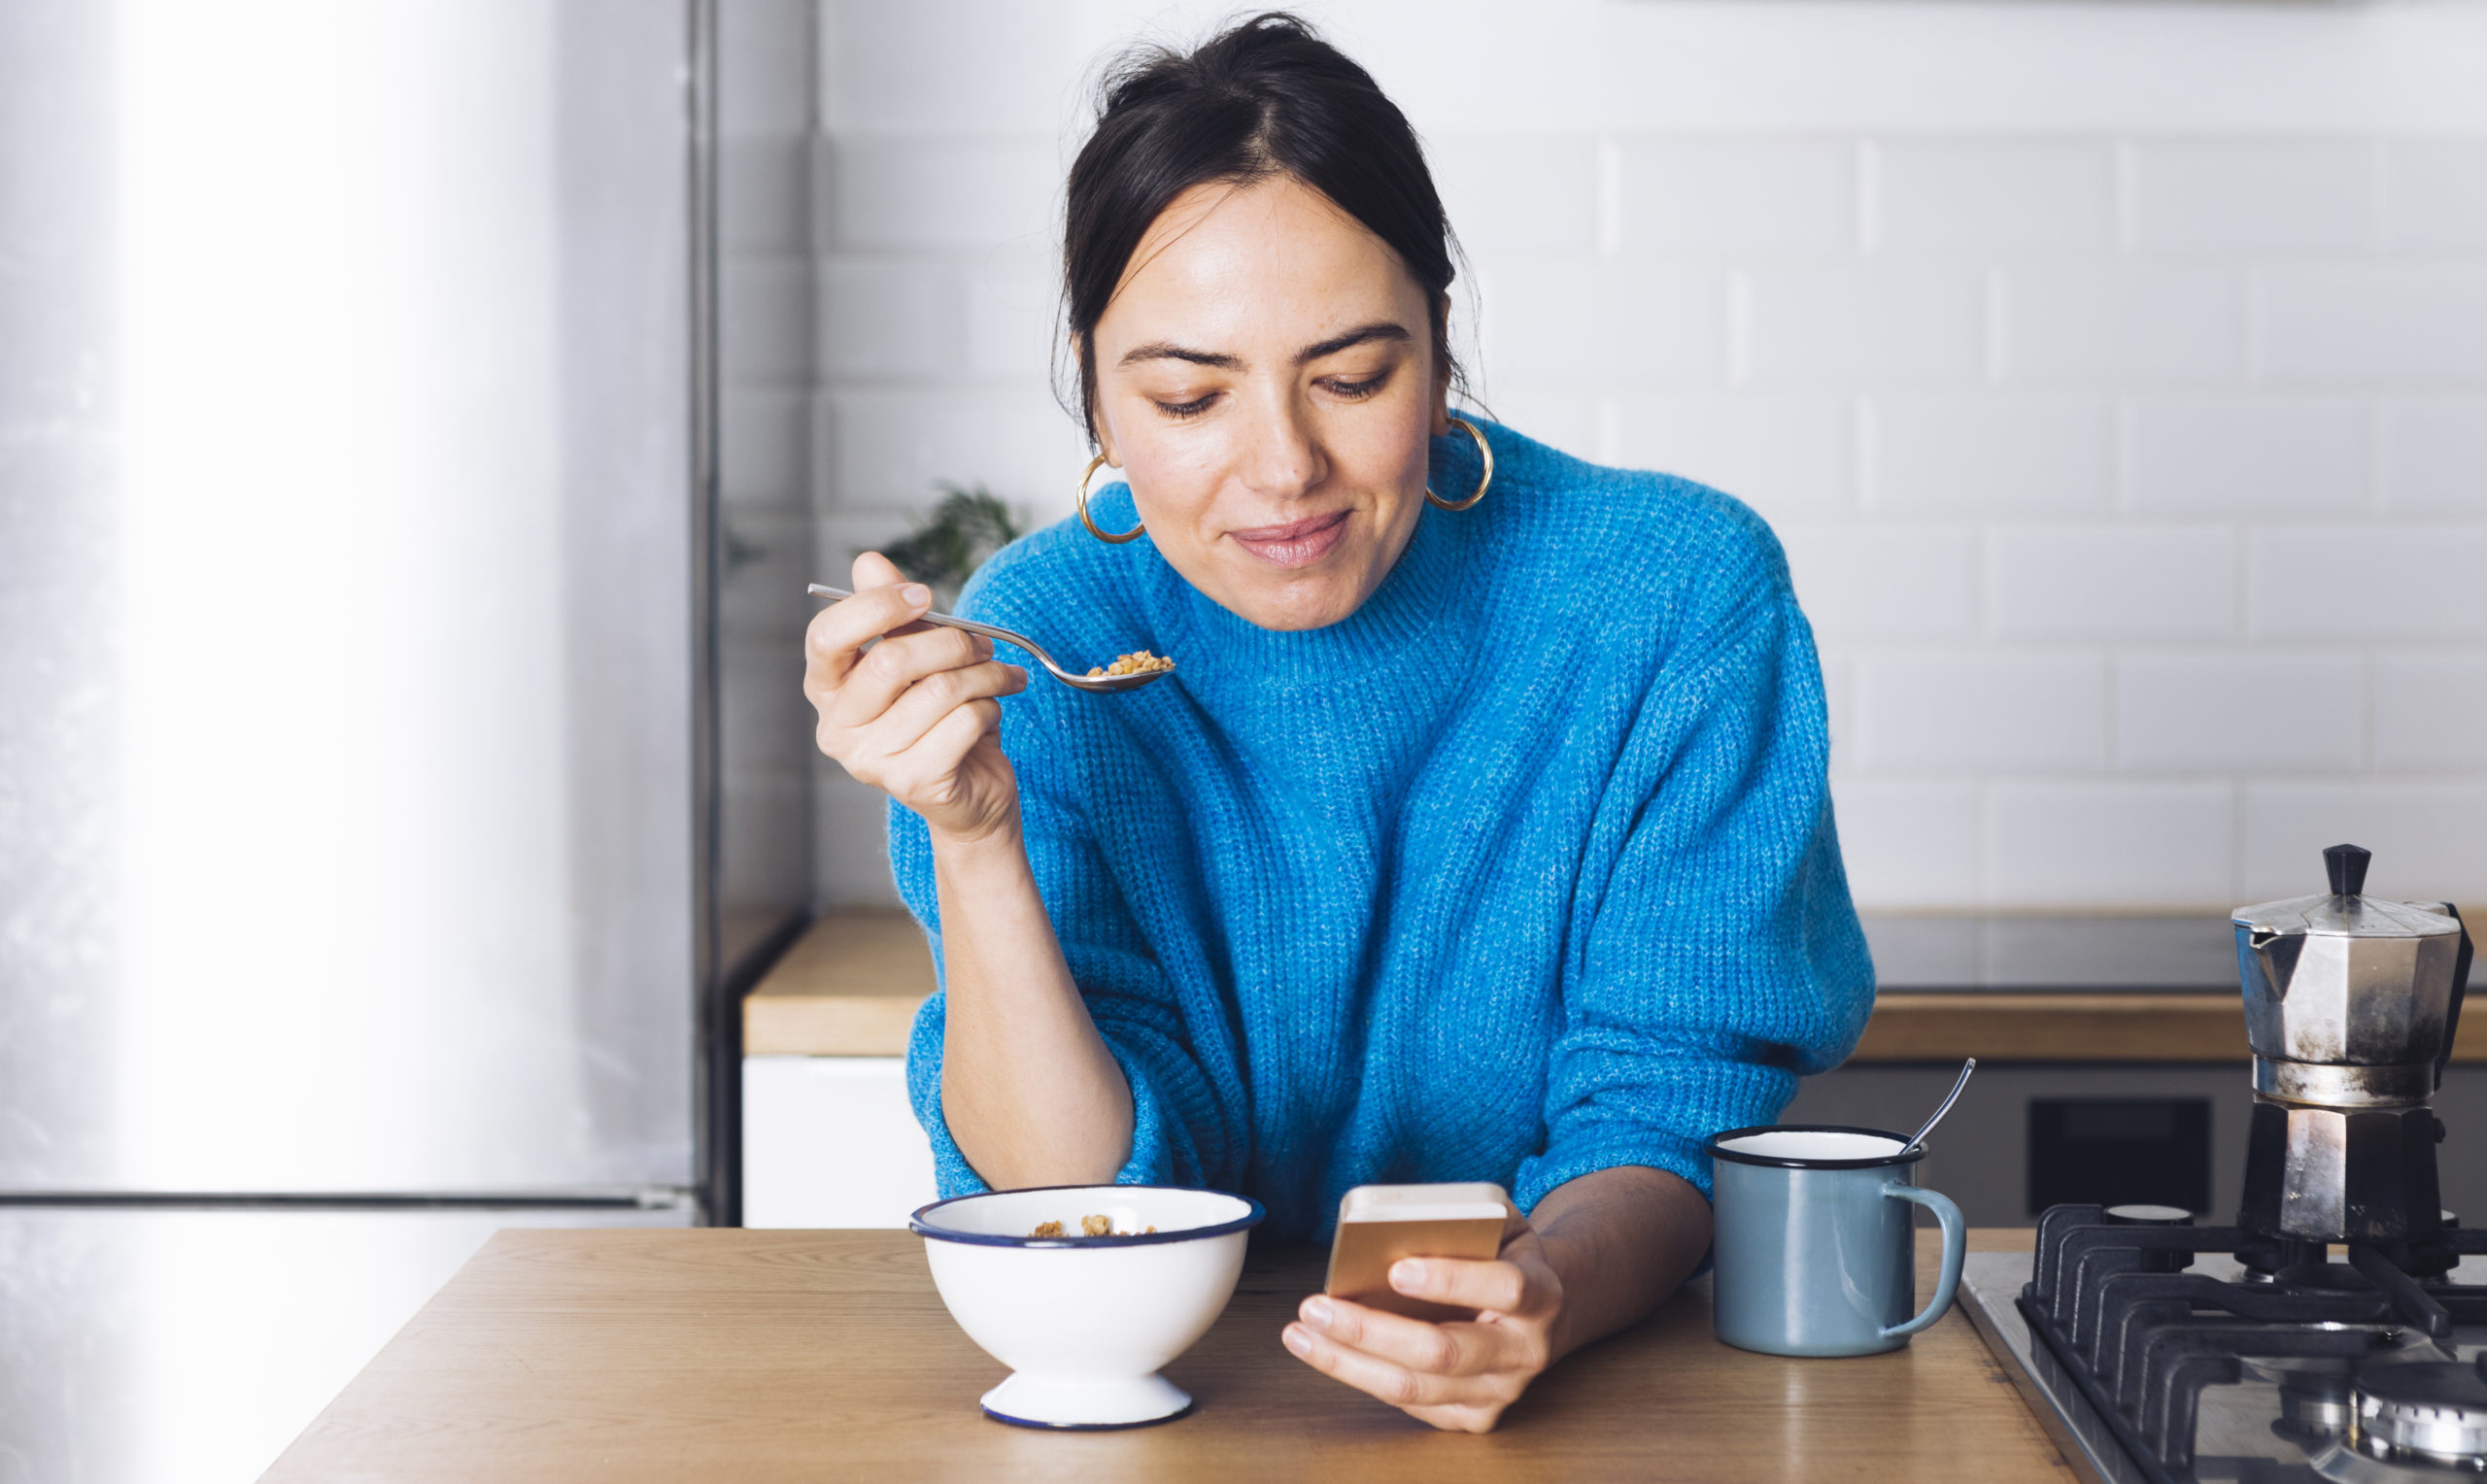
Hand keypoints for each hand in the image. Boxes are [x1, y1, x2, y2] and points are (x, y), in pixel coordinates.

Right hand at [804, 551, 1027, 843]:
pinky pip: (963, 722)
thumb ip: (892, 611)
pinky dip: (990, 710)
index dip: (876, 606)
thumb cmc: (940, 717)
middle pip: (892, 660)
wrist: (971, 790)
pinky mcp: (912, 782)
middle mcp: (837, 728)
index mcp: (828, 688)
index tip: (923, 595)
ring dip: (984, 675)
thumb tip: (868, 562)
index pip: (826, 636)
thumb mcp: (918, 655)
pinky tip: (990, 718)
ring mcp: (870, 760)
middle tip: (983, 644)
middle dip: (952, 642)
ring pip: (939, 690)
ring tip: (998, 678)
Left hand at [1282, 1220, 1563, 1433]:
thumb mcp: (1499, 1225)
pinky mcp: (1476, 1417)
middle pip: (1443, 1352)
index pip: (1503, 1289)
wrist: (1546, 1314)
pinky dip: (1362, 1375)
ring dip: (1349, 1361)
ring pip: (1415, 1387)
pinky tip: (1327, 1351)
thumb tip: (1389, 1226)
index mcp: (1542, 1294)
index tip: (1396, 1270)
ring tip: (1302, 1333)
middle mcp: (1526, 1352)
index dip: (1451, 1281)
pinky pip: (1410, 1402)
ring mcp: (1501, 1392)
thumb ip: (1459, 1220)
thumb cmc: (1506, 1257)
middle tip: (1317, 1306)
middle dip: (1371, 1331)